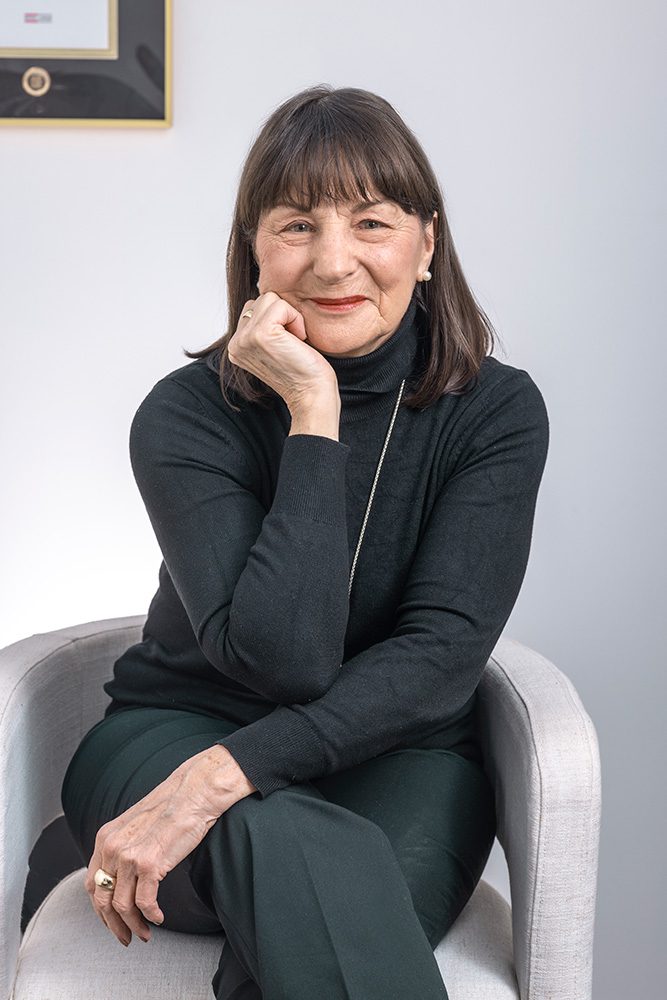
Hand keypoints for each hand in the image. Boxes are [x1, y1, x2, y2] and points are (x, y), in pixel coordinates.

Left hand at [84, 745, 253, 946]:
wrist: (194, 792)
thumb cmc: (172, 807)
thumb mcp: (136, 826)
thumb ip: (124, 847)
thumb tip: (123, 878)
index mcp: (106, 837)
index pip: (91, 883)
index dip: (100, 908)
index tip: (111, 921)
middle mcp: (112, 847)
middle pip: (102, 899)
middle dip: (113, 925)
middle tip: (126, 937)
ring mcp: (129, 856)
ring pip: (122, 906)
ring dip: (134, 925)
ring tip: (146, 933)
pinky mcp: (150, 864)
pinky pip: (144, 903)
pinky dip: (151, 916)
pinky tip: (159, 917)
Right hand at [228, 291, 338, 409]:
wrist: (311, 395)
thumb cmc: (302, 372)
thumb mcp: (275, 346)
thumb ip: (263, 325)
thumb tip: (267, 294)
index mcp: (237, 346)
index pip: (253, 308)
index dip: (278, 319)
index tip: (285, 345)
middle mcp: (236, 343)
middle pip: (260, 300)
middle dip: (282, 315)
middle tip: (291, 343)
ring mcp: (245, 339)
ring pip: (269, 298)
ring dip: (290, 316)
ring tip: (294, 341)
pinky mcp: (261, 334)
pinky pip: (281, 305)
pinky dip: (296, 319)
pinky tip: (298, 340)